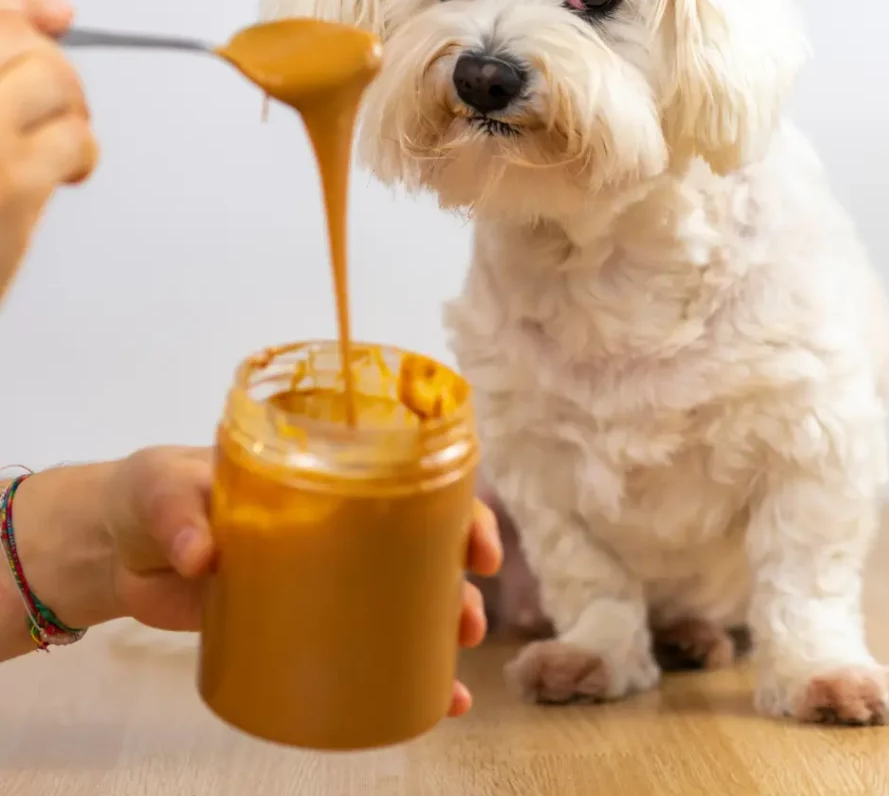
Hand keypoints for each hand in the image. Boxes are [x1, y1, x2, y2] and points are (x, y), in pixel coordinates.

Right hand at [0, 0, 98, 302]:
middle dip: (45, 62)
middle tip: (45, 100)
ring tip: (51, 140)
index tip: (52, 15)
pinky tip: (63, 173)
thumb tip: (59, 10)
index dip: (19, 3)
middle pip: (15, 34)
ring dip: (67, 106)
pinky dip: (81, 153)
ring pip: (51, 78)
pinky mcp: (7, 188)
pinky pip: (73, 139)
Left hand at [102, 448, 502, 715]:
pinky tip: (424, 706)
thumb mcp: (165, 489)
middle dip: (456, 583)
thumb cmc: (155, 492)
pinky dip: (389, 677)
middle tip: (468, 618)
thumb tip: (202, 557)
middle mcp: (334, 525)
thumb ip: (180, 515)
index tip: (479, 546)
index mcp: (324, 477)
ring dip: (436, 633)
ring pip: (396, 601)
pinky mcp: (290, 622)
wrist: (116, 543)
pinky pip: (350, 647)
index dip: (455, 510)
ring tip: (456, 671)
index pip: (408, 483)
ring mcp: (316, 576)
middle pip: (417, 548)